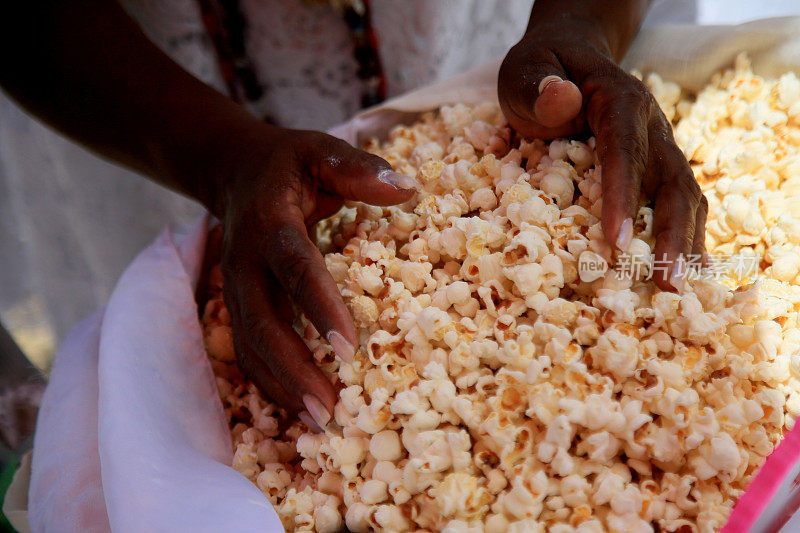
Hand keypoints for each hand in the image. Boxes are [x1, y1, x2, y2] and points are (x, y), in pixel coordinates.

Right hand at [212, 126, 417, 429]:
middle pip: (262, 323)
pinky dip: (270, 382)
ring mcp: (234, 288)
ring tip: (319, 422)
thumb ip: (357, 169)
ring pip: (250, 346)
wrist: (232, 170)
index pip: (294, 268)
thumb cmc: (288, 163)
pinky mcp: (236, 305)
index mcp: (269, 222)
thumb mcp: (319, 150)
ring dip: (280, 387)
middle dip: (293, 368)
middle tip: (328, 408)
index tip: (348, 347)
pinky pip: (247, 350)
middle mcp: (244, 262)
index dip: (318, 307)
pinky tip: (298, 407)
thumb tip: (407, 189)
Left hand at [498, 19, 706, 291]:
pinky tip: (683, 271)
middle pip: (672, 181)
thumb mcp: (526, 72)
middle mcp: (650, 126)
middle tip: (665, 284)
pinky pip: (678, 202)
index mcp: (619, 102)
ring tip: (676, 289)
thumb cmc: (541, 73)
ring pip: (685, 196)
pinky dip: (683, 236)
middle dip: (671, 233)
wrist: (568, 60)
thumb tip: (561, 99)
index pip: (625, 151)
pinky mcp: (657, 167)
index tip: (617, 242)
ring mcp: (659, 147)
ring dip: (684, 243)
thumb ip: (539, 86)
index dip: (624, 196)